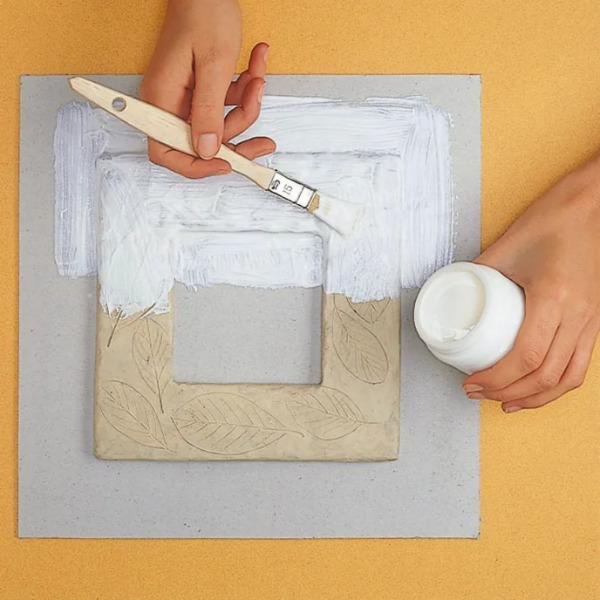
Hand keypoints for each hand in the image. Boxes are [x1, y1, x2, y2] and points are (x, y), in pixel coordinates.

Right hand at [140, 0, 274, 177]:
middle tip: (262, 142)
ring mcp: (185, 97)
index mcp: (162, 98)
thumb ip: (208, 112)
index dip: (196, 166)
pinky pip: (224, 105)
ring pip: (219, 124)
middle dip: (236, 138)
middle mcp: (169, 102)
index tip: (226, 165)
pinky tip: (253, 72)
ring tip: (257, 81)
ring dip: (245, 107)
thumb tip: (206, 150)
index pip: (167, 151)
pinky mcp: (200, 90)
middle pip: (201, 142)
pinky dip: (243, 92)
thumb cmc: (203, 11)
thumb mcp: (213, 67)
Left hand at [463, 155, 599, 411]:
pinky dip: (557, 385)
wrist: (592, 205)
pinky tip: (537, 389)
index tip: (471, 383)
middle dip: (508, 393)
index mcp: (554, 298)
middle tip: (478, 393)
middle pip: (545, 375)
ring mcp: (592, 320)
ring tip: (504, 402)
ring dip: (534, 398)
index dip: (497, 379)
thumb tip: (453, 295)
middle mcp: (579, 316)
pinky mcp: (596, 320)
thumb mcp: (505, 248)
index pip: (526, 356)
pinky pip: (581, 365)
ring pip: (568, 378)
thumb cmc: (551, 220)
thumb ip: (478, 274)